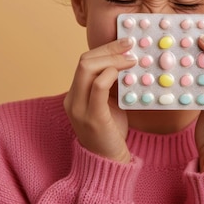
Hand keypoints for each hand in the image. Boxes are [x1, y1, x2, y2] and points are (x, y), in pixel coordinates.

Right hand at [63, 37, 136, 162]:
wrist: (109, 161)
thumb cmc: (111, 131)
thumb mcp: (108, 103)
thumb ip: (110, 84)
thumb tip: (126, 60)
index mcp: (74, 94)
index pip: (84, 61)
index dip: (104, 48)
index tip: (124, 42)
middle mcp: (72, 99)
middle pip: (84, 61)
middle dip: (109, 49)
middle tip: (130, 44)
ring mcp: (79, 108)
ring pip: (87, 69)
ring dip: (112, 59)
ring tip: (132, 59)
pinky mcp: (92, 117)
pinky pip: (98, 87)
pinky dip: (111, 75)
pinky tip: (125, 73)